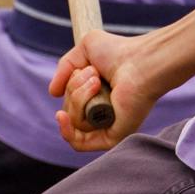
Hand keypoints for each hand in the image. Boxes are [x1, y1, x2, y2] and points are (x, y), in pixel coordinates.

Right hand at [50, 30, 156, 154]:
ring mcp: (107, 127)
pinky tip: (63, 116)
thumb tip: (53, 93)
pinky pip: (80, 144)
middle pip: (69, 112)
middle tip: (94, 74)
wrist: (141, 62)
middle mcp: (102, 114)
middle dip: (75, 89)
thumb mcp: (84, 50)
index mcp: (98, 97)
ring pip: (73, 123)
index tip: (81, 70)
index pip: (71, 103)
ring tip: (96, 81)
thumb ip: (64, 67)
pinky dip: (67, 131)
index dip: (71, 88)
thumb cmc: (120, 52)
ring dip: (78, 98)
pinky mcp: (111, 137)